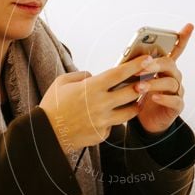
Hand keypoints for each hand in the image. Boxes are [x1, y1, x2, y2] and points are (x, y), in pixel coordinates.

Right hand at [39, 55, 161, 155]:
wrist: (46, 134)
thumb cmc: (52, 106)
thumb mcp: (62, 82)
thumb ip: (81, 75)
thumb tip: (93, 75)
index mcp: (91, 88)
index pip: (119, 73)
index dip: (135, 65)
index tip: (147, 59)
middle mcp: (101, 104)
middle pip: (131, 92)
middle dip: (142, 84)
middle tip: (147, 79)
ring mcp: (103, 121)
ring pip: (130, 112)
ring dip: (135, 104)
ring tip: (137, 99)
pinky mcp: (102, 134)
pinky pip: (114, 125)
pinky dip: (114, 120)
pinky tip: (109, 116)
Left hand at [134, 23, 192, 134]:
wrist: (146, 121)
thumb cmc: (141, 97)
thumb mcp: (136, 80)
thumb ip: (135, 69)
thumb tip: (126, 59)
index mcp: (165, 68)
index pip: (176, 50)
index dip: (183, 38)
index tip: (189, 26)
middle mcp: (174, 77)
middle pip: (170, 65)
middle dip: (156, 63)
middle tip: (142, 66)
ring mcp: (177, 91)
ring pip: (171, 82)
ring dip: (154, 83)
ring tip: (139, 87)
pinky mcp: (177, 106)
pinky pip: (174, 100)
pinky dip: (163, 98)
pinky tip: (153, 98)